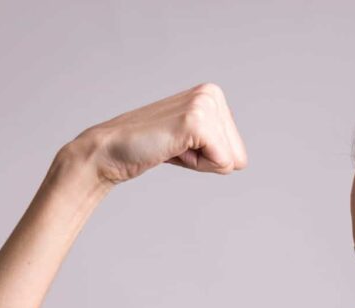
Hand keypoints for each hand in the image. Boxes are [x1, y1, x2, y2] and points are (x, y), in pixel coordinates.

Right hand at [69, 82, 248, 185]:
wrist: (112, 150)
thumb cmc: (151, 148)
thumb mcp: (193, 144)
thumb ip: (218, 145)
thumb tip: (242, 162)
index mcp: (213, 95)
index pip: (238, 151)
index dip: (208, 158)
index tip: (181, 146)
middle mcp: (212, 94)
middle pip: (238, 156)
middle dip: (206, 161)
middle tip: (175, 148)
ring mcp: (205, 104)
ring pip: (229, 160)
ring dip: (199, 162)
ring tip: (172, 147)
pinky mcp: (197, 121)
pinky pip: (221, 162)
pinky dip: (195, 165)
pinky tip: (172, 149)